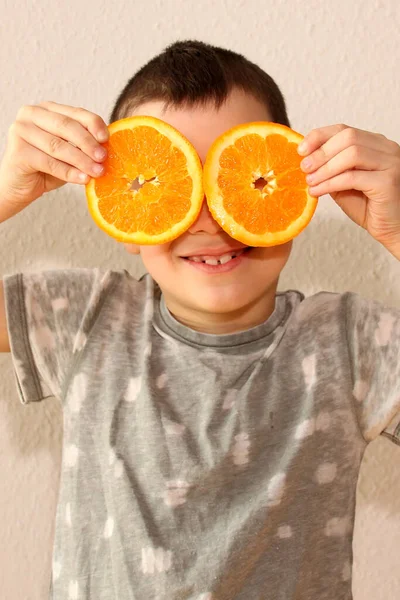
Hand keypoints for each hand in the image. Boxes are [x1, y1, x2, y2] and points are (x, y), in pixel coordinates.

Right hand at [0, 101, 108, 215]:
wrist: (19, 187)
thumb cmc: (46, 168)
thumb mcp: (69, 153)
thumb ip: (83, 145)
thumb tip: (108, 147)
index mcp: (46, 110)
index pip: (75, 112)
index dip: (93, 124)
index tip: (107, 139)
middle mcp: (30, 114)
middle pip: (66, 126)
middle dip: (88, 143)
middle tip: (103, 158)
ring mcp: (21, 131)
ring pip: (58, 146)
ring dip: (81, 160)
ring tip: (98, 172)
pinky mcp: (17, 152)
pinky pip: (49, 163)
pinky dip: (69, 172)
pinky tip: (83, 179)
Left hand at [298, 124, 399, 258]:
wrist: (392, 229)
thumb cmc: (370, 207)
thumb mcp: (343, 185)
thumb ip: (330, 170)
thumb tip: (304, 161)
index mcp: (375, 145)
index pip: (344, 130)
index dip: (320, 136)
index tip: (300, 149)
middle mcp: (386, 149)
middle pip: (348, 137)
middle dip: (321, 152)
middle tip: (304, 167)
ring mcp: (390, 164)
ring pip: (352, 154)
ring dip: (325, 168)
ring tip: (310, 181)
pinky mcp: (387, 182)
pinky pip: (352, 177)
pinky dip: (330, 183)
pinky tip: (317, 191)